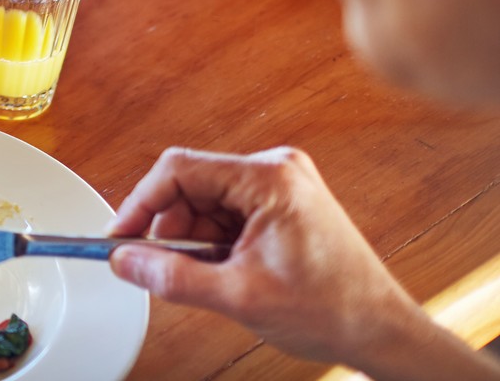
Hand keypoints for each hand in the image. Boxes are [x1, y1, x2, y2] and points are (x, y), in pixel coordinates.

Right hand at [107, 147, 431, 370]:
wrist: (381, 332)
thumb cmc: (334, 309)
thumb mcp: (238, 296)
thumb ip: (171, 277)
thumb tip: (125, 261)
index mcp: (269, 178)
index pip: (179, 170)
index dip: (141, 204)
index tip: (120, 236)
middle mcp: (276, 171)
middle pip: (191, 185)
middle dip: (169, 229)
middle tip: (156, 266)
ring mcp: (281, 187)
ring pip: (205, 202)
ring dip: (192, 240)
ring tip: (204, 277)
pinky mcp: (282, 205)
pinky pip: (226, 214)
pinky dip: (212, 243)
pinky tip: (222, 271)